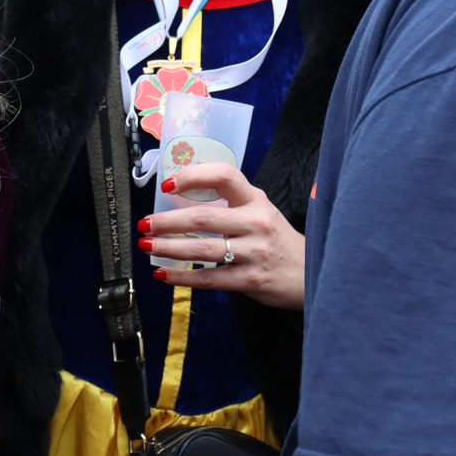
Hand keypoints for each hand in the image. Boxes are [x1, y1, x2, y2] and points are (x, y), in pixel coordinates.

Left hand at [139, 165, 305, 309]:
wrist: (310, 274)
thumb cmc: (276, 240)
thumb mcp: (261, 211)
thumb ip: (231, 203)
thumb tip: (183, 198)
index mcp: (255, 200)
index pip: (224, 176)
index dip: (193, 177)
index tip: (168, 184)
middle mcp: (255, 223)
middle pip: (202, 217)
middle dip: (166, 221)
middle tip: (146, 224)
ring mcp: (253, 252)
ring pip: (201, 249)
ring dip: (168, 248)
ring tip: (148, 246)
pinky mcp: (250, 280)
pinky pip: (208, 278)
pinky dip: (181, 277)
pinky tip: (163, 274)